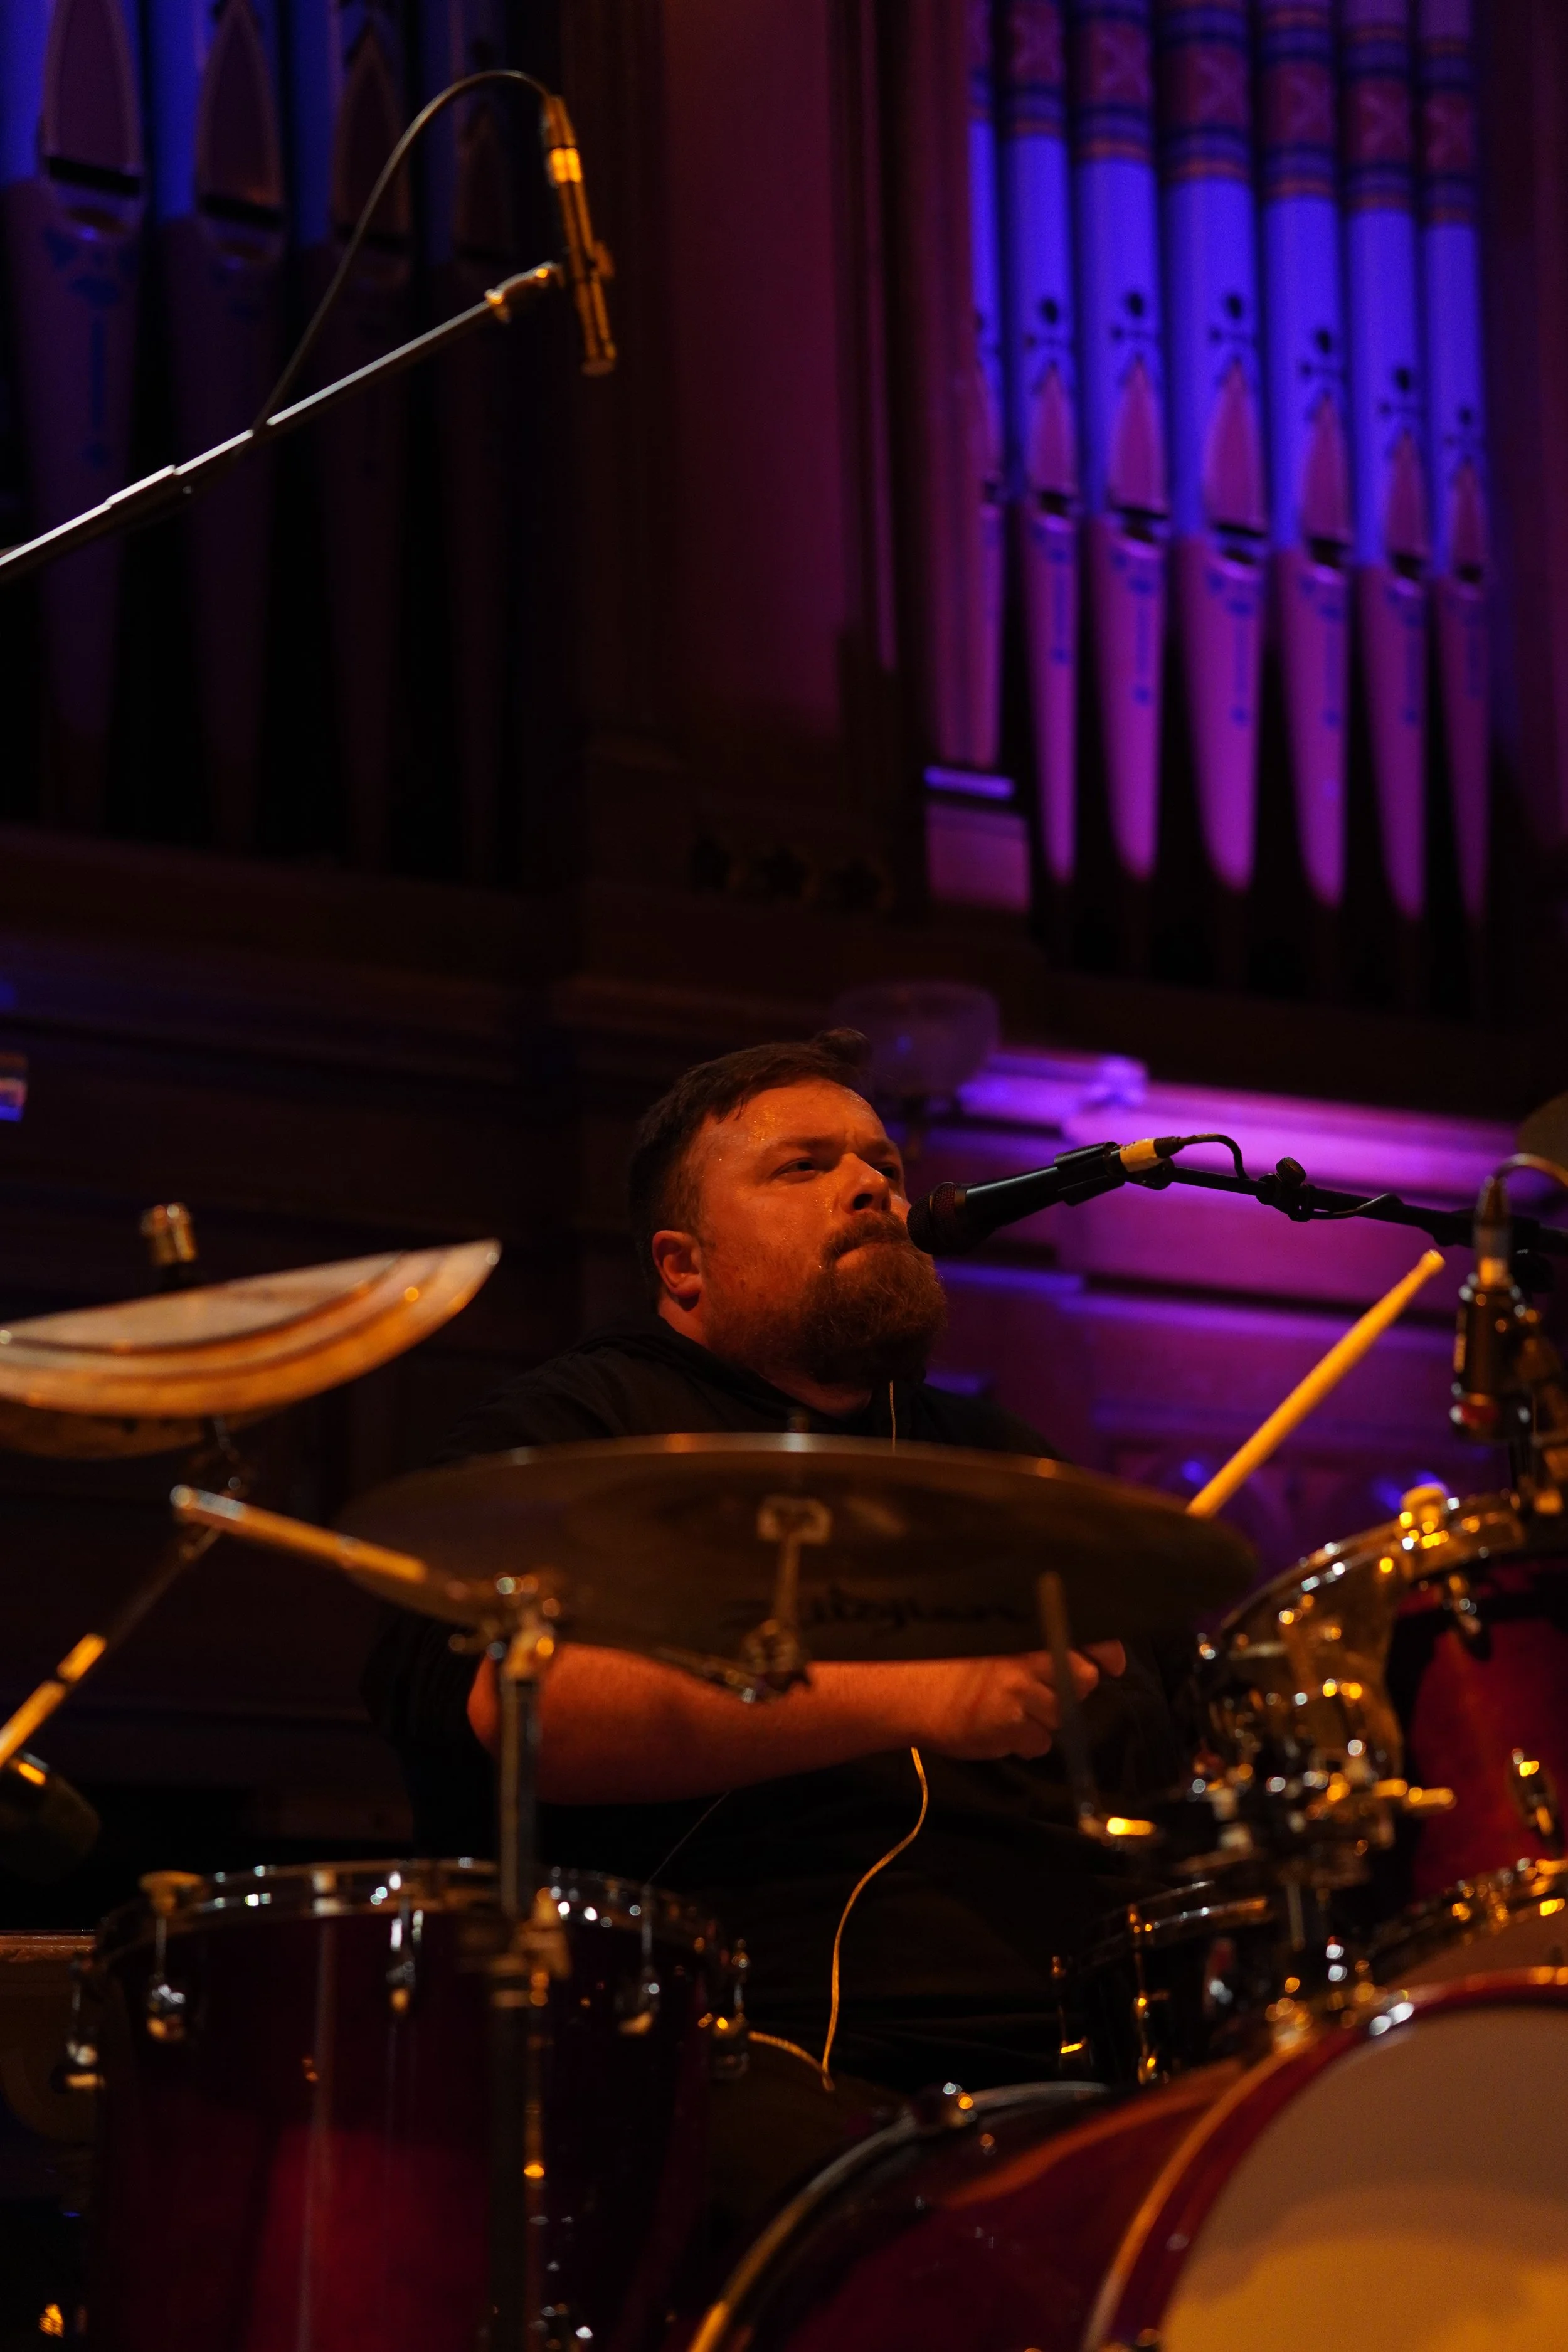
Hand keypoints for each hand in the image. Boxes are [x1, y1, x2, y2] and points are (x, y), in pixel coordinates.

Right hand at [905, 1648, 1107, 1762]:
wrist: (907, 1691)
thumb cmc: (948, 1662)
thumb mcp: (992, 1639)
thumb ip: (1033, 1640)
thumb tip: (1086, 1653)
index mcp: (1026, 1631)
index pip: (1088, 1636)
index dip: (1106, 1652)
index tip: (1111, 1663)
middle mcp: (1028, 1657)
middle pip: (1084, 1679)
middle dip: (1069, 1688)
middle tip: (1040, 1689)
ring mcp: (1021, 1692)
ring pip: (1062, 1715)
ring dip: (1043, 1718)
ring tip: (1008, 1710)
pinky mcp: (1011, 1726)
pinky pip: (1040, 1742)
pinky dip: (1025, 1741)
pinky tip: (998, 1728)